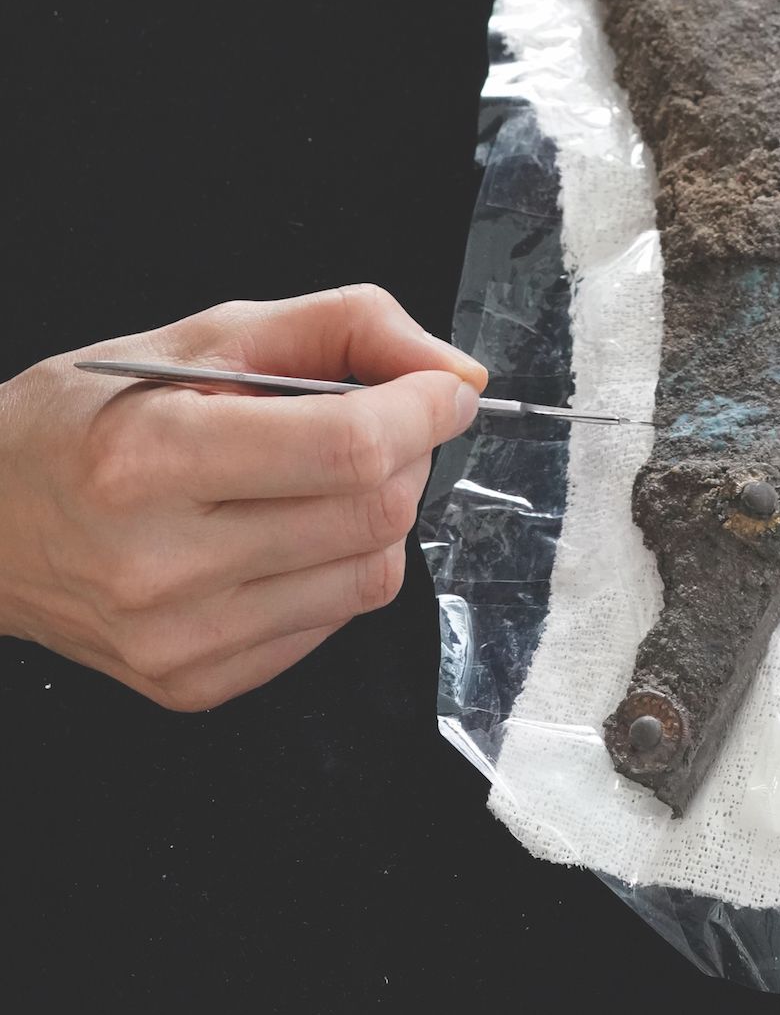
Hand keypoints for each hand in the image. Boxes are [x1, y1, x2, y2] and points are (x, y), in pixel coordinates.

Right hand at [0, 285, 484, 709]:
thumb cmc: (87, 419)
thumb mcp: (205, 337)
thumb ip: (344, 329)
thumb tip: (457, 373)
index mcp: (153, 459)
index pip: (348, 448)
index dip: (424, 410)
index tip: (445, 388)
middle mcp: (162, 564)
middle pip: (373, 514)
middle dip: (408, 454)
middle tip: (380, 421)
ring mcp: (180, 640)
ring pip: (370, 577)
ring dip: (378, 514)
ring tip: (321, 477)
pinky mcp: (195, 685)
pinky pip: (332, 625)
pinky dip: (336, 567)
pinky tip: (284, 533)